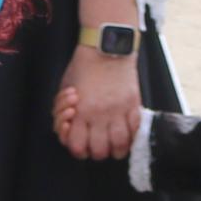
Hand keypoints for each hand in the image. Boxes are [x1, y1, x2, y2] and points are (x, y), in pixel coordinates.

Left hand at [52, 45, 143, 161]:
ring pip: (119, 145)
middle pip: (99, 151)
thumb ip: (65, 111)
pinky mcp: (133, 105)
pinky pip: (135, 130)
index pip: (77, 146)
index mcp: (80, 111)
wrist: (106, 48)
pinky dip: (131, 137)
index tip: (81, 144)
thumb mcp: (65, 88)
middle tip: (98, 146)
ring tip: (114, 146)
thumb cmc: (82, 67)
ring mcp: (118, 111)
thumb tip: (68, 129)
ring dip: (116, 150)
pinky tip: (127, 135)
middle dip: (97, 152)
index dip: (78, 150)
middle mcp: (99, 115)